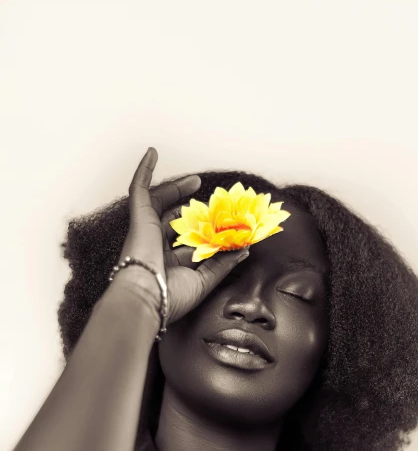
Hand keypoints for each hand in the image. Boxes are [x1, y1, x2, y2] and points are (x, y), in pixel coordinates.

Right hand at [117, 147, 249, 325]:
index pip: (191, 242)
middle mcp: (157, 247)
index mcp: (170, 264)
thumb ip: (224, 263)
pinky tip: (152, 153)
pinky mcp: (140, 218)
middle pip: (176, 221)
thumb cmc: (170, 297)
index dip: (208, 233)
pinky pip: (139, 189)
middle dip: (193, 210)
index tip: (228, 227)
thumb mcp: (205, 281)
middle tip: (213, 202)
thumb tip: (244, 249)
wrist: (146, 297)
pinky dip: (144, 170)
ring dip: (177, 190)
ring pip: (160, 203)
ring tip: (196, 181)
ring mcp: (147, 231)